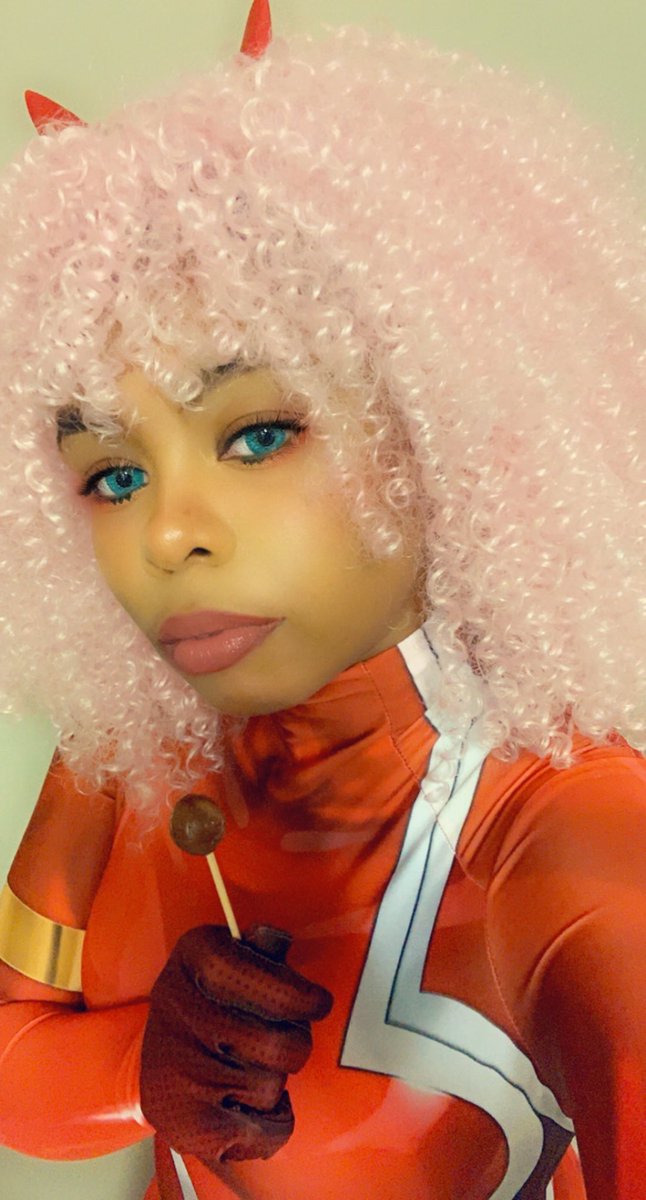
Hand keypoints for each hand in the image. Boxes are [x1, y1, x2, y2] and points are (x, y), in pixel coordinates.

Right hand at [140, 924, 332, 1164]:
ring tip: (250, 1070)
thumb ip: (258, 951)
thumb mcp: (225, 959)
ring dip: (275, 1082)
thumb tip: (277, 942)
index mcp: (194, 958)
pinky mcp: (187, 1124)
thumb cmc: (209, 1003)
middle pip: (279, 1041)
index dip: (297, 996)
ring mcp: (180, 1071)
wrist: (153, 1064)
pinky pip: (267, 1131)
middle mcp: (181, 1010)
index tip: (318, 1004)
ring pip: (273, 1086)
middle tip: (279, 1040)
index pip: (260, 979)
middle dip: (294, 1044)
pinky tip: (248, 1105)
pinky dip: (272, 1124)